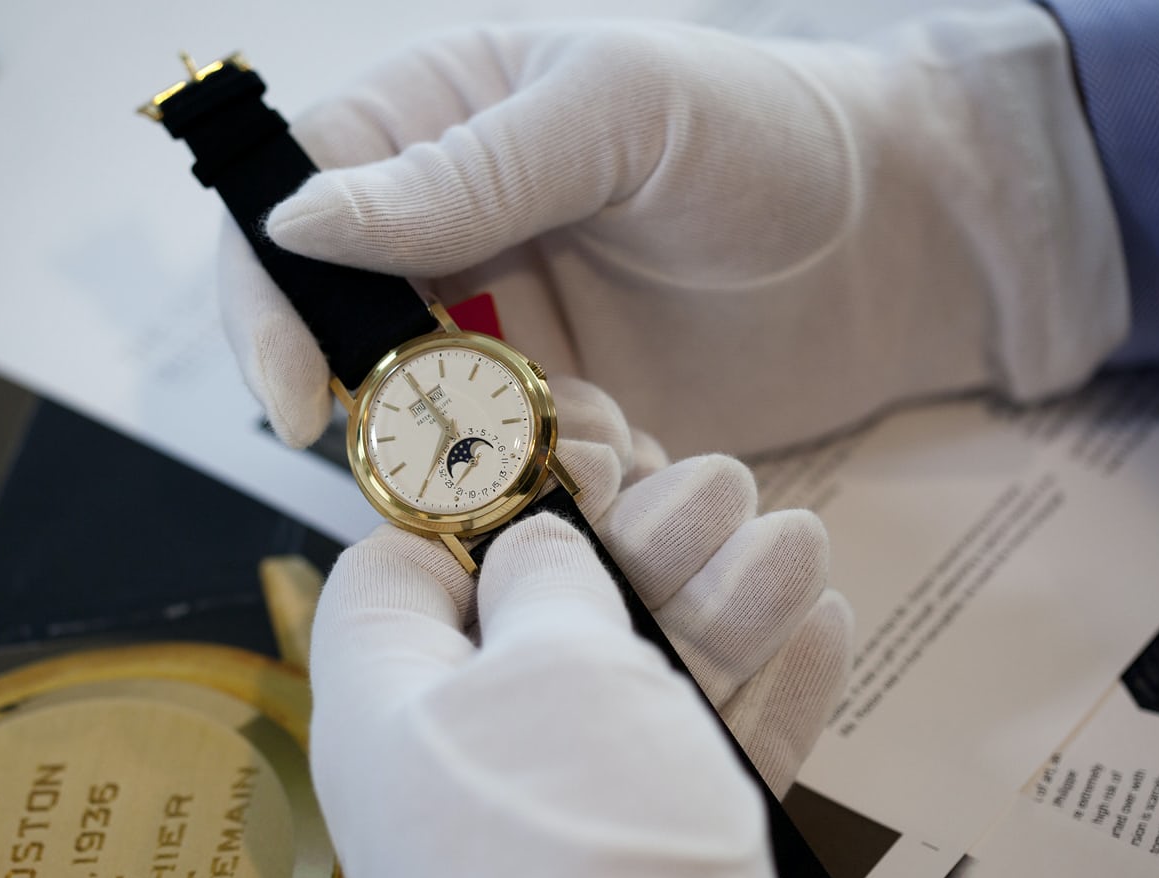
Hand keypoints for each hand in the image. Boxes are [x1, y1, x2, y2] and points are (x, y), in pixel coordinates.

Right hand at [220, 8, 1123, 455]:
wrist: (890, 242)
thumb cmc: (762, 133)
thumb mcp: (614, 112)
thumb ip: (463, 171)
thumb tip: (299, 221)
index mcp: (429, 125)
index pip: (290, 214)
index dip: (269, 308)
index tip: (297, 403)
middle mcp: (441, 237)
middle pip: (336, 340)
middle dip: (382, 409)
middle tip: (456, 451)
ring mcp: (494, 335)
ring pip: (417, 425)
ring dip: (480, 458)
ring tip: (594, 433)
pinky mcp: (551, 415)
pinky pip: (505, 472)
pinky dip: (550, 485)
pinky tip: (632, 453)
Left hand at [308, 378, 847, 877]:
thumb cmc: (585, 852)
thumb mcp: (554, 664)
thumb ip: (542, 579)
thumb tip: (531, 541)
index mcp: (387, 708)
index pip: (398, 575)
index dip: (475, 508)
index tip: (564, 466)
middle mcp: (453, 770)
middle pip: (541, 625)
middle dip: (641, 547)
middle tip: (713, 486)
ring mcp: (547, 830)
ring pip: (632, 692)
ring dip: (721, 609)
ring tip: (791, 542)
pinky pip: (689, 769)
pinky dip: (755, 701)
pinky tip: (818, 633)